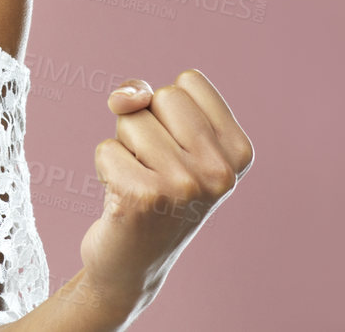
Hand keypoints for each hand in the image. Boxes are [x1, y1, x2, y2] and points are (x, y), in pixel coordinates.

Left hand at [76, 69, 254, 313]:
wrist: (134, 263)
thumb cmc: (151, 188)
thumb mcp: (164, 134)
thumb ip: (145, 96)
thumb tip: (122, 99)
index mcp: (239, 151)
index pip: (190, 81)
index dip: (169, 108)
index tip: (176, 148)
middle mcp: (220, 171)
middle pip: (161, 96)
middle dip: (145, 124)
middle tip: (154, 168)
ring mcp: (185, 186)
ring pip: (130, 120)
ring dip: (124, 147)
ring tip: (140, 182)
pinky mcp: (145, 198)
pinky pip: (106, 148)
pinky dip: (105, 169)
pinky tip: (122, 199)